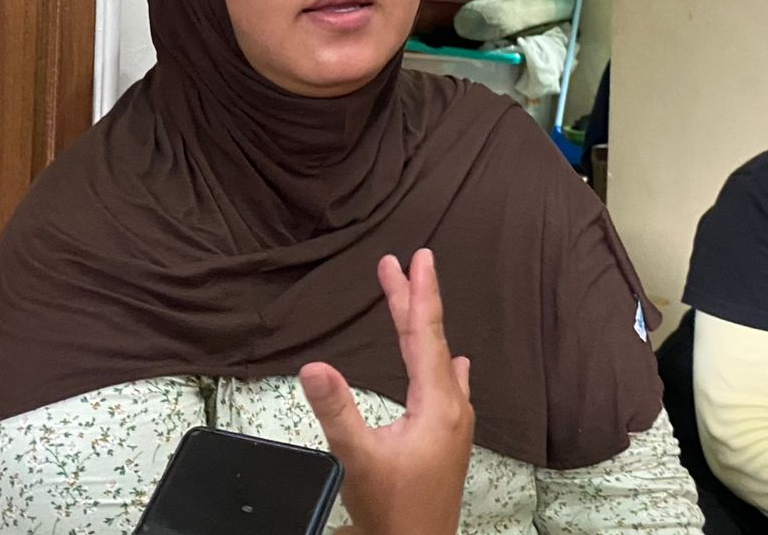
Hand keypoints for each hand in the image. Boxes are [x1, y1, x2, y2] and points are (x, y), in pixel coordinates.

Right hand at [298, 249, 473, 534]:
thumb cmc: (391, 510)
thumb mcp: (357, 458)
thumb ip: (336, 410)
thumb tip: (313, 365)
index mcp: (437, 405)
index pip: (425, 335)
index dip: (418, 294)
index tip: (417, 257)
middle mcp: (452, 409)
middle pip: (431, 342)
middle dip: (415, 301)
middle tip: (404, 262)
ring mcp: (453, 425)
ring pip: (437, 362)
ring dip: (423, 328)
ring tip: (416, 300)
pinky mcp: (446, 440)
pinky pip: (446, 385)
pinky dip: (439, 362)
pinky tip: (454, 364)